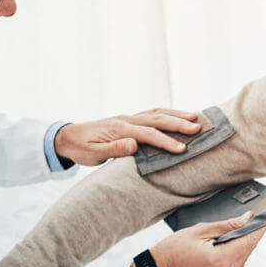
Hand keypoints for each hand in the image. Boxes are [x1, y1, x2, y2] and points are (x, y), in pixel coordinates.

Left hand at [54, 108, 201, 166]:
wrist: (67, 137)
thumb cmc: (81, 148)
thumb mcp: (93, 154)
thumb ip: (114, 150)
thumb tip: (134, 145)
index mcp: (119, 129)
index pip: (148, 135)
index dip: (166, 141)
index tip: (182, 149)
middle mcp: (126, 120)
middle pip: (156, 119)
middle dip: (178, 123)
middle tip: (198, 128)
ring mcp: (128, 118)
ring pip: (156, 112)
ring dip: (175, 114)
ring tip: (195, 117)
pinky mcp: (128, 120)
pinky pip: (151, 114)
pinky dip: (166, 114)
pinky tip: (176, 117)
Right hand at [147, 212, 265, 266]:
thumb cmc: (174, 250)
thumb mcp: (200, 231)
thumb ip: (227, 225)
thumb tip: (248, 219)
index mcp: (220, 260)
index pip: (249, 241)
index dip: (262, 228)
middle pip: (247, 251)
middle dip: (249, 236)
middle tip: (252, 221)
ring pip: (242, 260)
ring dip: (240, 247)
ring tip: (229, 236)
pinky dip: (233, 258)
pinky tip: (222, 249)